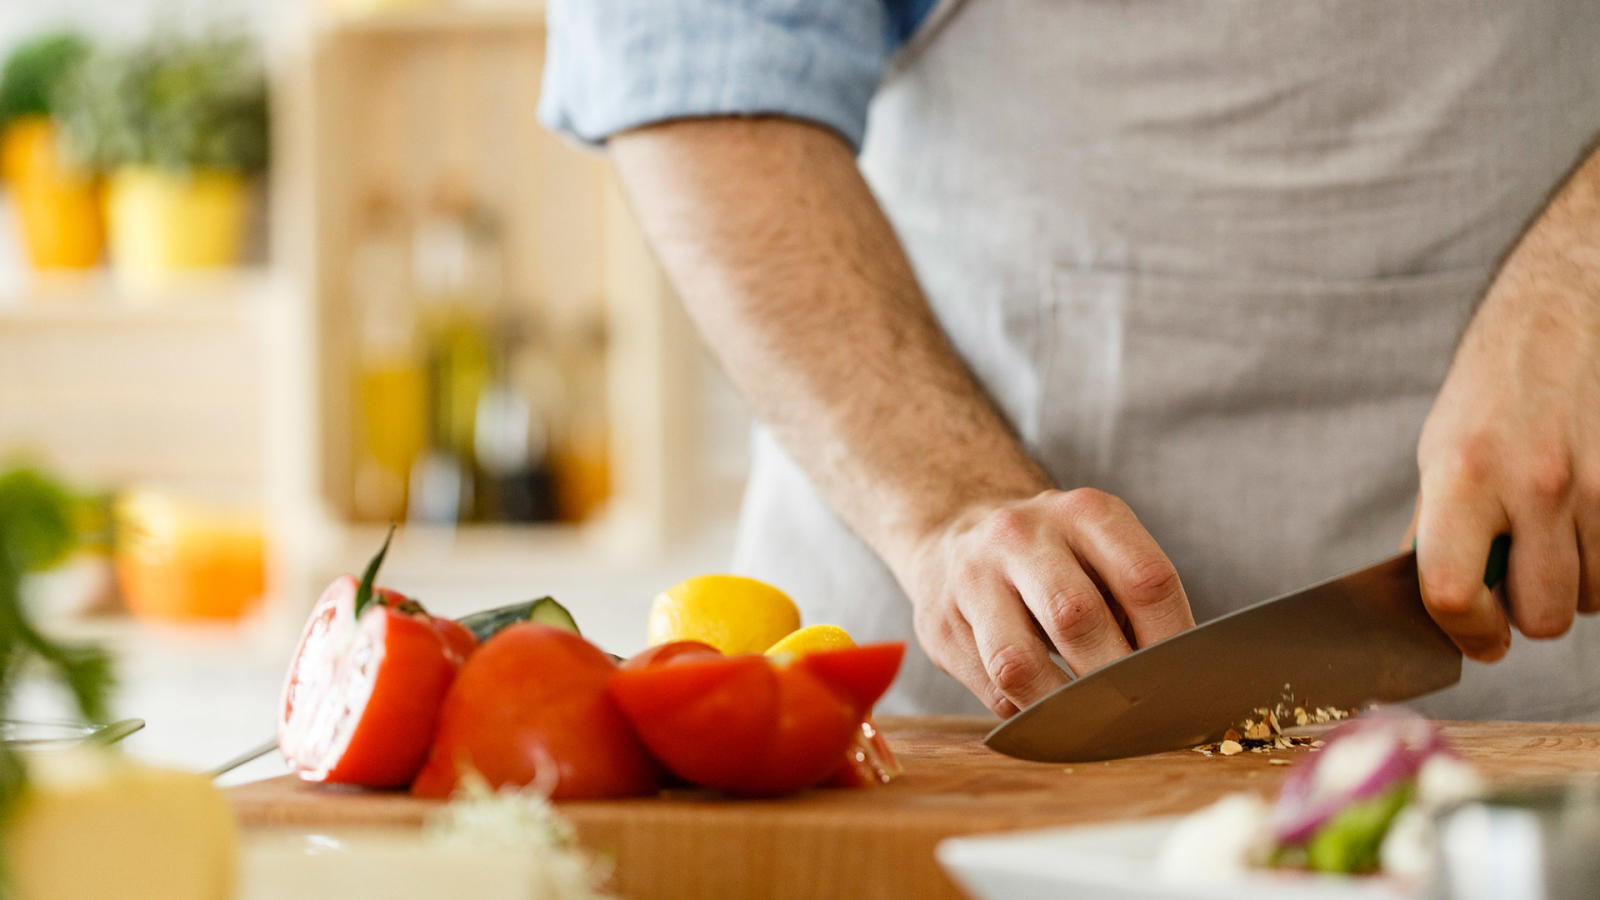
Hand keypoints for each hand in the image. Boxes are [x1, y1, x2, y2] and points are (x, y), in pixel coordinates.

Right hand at [899, 488, 1194, 716]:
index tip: (1188, 685)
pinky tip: (1047, 714)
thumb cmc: (1053, 558)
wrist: (954, 534)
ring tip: (1093, 726)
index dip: (1173, 641)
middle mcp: (1020, 534)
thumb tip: (1182, 683)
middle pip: (1077, 618)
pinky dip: (1027, 714)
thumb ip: (1137, 601)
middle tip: (1143, 716)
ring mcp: (971, 577)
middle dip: (1116, 681)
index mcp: (1082, 512)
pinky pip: (990, 688)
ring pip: (1019, 664)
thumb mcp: (1099, 550)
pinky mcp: (939, 623)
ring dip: (1063, 709)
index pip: (1143, 579)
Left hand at [1412, 264, 1599, 660]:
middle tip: (1520, 572)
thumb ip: (1435, 528)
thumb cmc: (1495, 388)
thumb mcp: (1441, 449)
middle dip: (1529, 609)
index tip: (1478, 636)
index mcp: (1462, 475)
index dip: (1464, 632)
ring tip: (1556, 528)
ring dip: (1575, 580)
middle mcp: (1534, 482)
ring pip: (1593, 597)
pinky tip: (1591, 517)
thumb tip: (1429, 608)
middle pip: (1543, 616)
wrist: (1569, 311)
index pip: (1452, 593)